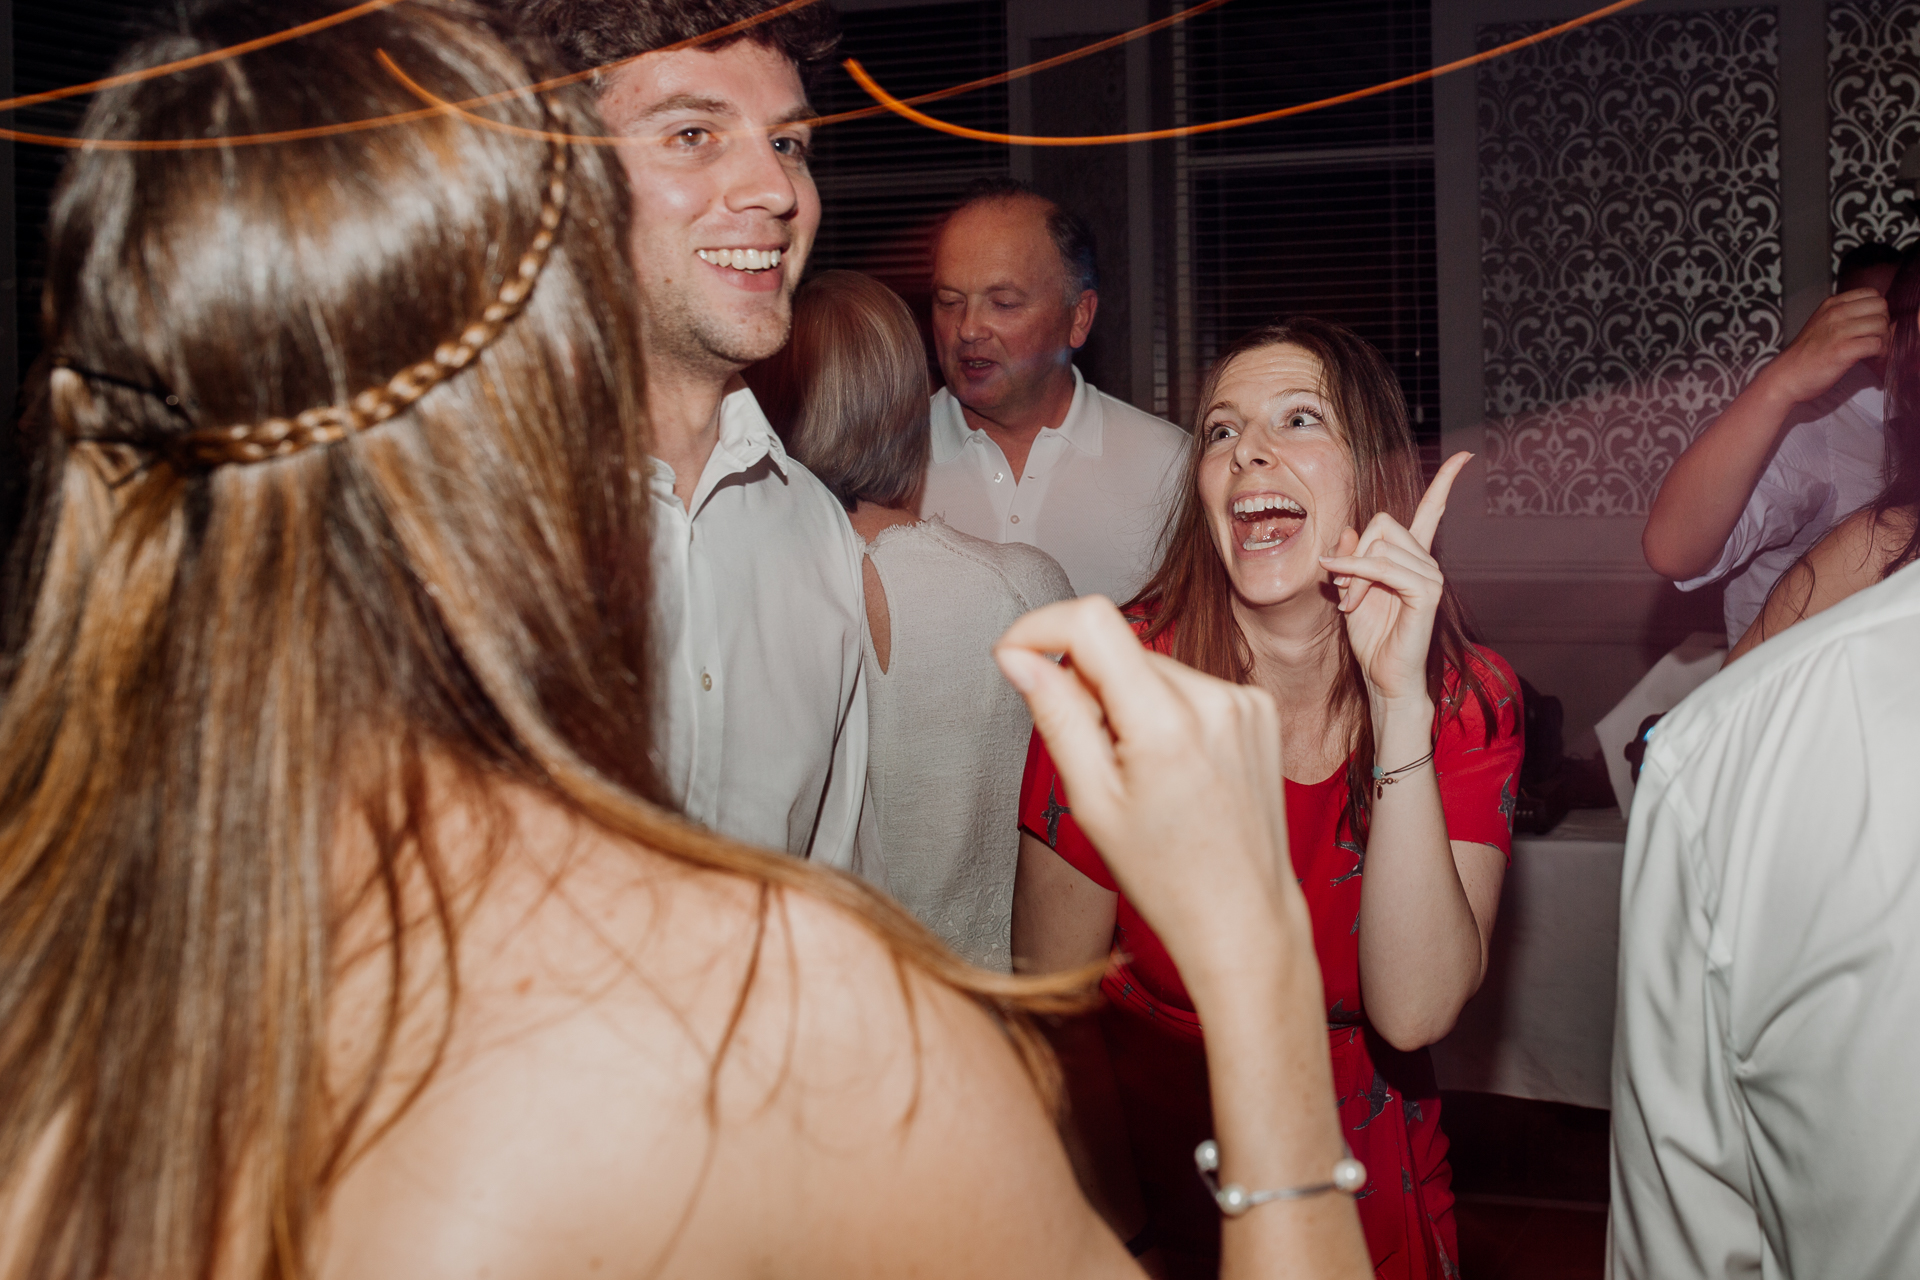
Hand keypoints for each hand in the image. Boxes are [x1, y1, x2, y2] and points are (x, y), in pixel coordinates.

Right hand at [993, 597, 1308, 985]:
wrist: (1242, 914)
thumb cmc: (1166, 876)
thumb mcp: (1091, 801)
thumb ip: (1055, 715)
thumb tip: (1018, 657)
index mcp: (1166, 724)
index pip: (1092, 621)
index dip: (1041, 627)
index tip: (1015, 654)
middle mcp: (1214, 700)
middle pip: (1119, 648)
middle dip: (1087, 685)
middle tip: (1094, 755)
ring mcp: (1244, 700)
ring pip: (1152, 666)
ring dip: (1127, 699)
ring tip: (1140, 770)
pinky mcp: (1259, 707)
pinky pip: (1189, 683)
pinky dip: (1165, 710)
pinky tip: (1174, 764)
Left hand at [1318, 451, 1469, 709]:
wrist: (1385, 678)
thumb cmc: (1372, 639)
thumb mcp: (1352, 590)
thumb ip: (1351, 558)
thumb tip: (1348, 528)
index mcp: (1413, 558)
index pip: (1432, 511)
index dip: (1446, 482)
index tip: (1464, 456)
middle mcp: (1427, 562)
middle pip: (1384, 523)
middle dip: (1354, 551)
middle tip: (1343, 588)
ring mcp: (1430, 576)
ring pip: (1380, 544)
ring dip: (1352, 571)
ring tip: (1348, 602)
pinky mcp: (1425, 592)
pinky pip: (1383, 567)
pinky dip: (1356, 573)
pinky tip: (1345, 592)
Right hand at [1761, 288, 1889, 404]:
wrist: (1784, 377)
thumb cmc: (1806, 355)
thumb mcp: (1823, 325)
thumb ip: (1848, 318)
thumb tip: (1886, 320)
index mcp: (1831, 305)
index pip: (1872, 294)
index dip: (1878, 310)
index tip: (1871, 326)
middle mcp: (1835, 314)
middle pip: (1881, 307)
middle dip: (1884, 324)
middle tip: (1876, 339)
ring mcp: (1837, 332)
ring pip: (1881, 325)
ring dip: (1885, 340)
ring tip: (1875, 351)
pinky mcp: (1841, 351)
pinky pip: (1877, 344)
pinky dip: (1880, 353)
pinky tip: (1872, 359)